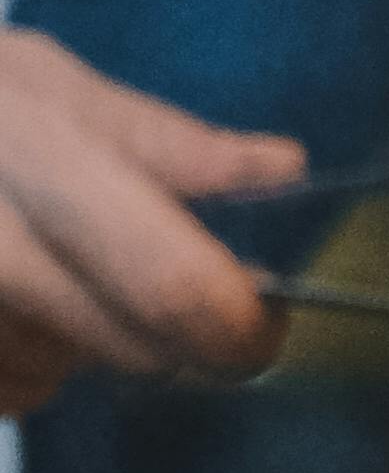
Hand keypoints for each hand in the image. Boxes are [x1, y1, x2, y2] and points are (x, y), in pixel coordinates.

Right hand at [0, 26, 297, 415]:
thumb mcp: (32, 82)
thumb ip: (157, 140)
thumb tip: (277, 170)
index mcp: (33, 167)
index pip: (176, 289)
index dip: (239, 322)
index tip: (261, 316)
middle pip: (132, 349)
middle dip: (168, 328)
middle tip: (135, 263)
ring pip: (60, 375)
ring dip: (70, 337)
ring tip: (21, 255)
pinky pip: (5, 391)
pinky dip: (11, 355)